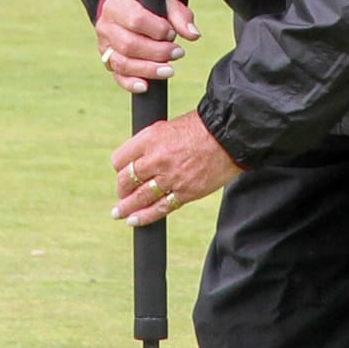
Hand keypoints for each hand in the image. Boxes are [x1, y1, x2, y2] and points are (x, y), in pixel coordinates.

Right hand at [96, 0, 199, 93]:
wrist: (132, 12)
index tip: (172, 33)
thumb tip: (193, 35)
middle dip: (157, 52)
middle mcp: (106, 27)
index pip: (135, 20)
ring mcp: (105, 47)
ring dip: (148, 69)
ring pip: (122, 62)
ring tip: (169, 70)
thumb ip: (180, 16)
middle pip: (128, 44)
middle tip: (178, 53)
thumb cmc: (150, 7)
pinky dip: (131, 84)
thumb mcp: (165, 2)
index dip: (158, 30)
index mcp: (116, 6)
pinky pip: (117, 77)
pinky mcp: (109, 63)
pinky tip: (146, 86)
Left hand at [111, 110, 240, 227]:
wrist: (230, 136)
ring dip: (126, 207)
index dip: (118, 167)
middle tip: (122, 193)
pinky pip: (160, 208)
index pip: (120, 159)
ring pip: (140, 197)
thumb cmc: (201, 127)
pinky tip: (135, 221)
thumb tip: (137, 158)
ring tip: (118, 213)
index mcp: (150, 138)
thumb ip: (151, 142)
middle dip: (121, 189)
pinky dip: (145, 217)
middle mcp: (157, 159)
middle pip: (127, 180)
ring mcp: (171, 178)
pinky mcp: (186, 192)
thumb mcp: (168, 126)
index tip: (121, 171)